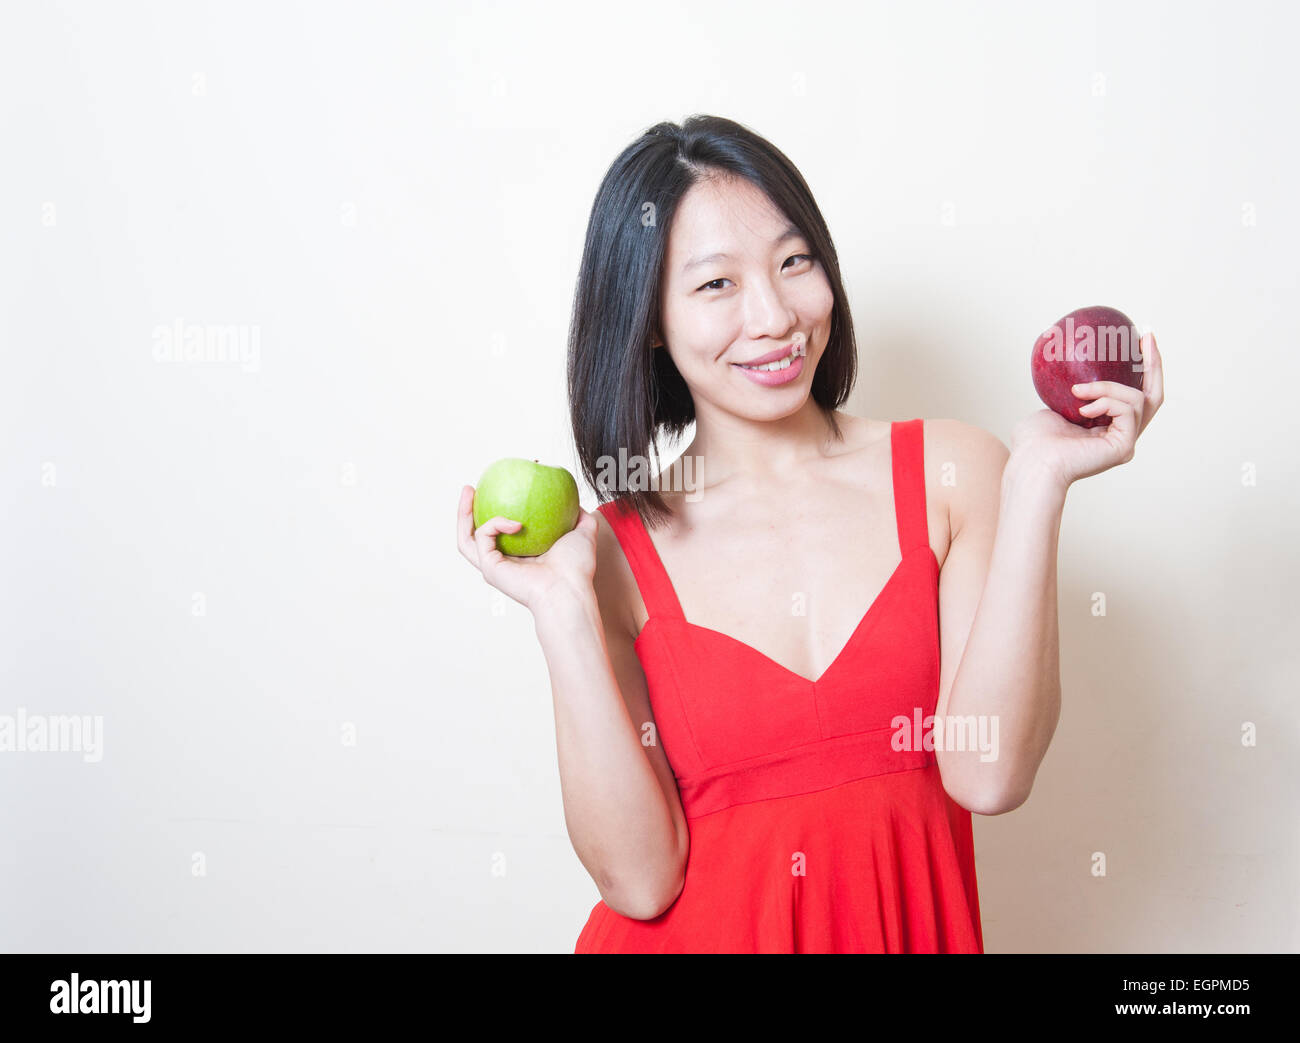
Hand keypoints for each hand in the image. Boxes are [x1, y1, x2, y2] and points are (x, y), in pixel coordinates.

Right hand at [456, 485, 598, 612]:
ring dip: (463, 514)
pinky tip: (514, 522)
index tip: (497, 489)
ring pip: (467, 538)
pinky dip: (494, 524)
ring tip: (469, 491)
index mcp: (520, 556)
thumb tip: (575, 502)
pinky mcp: (490, 568)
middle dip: (466, 512)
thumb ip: (579, 517)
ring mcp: (494, 566)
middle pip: (474, 536)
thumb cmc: (577, 569)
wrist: (569, 590)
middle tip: (471, 489)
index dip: (494, 512)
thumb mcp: (583, 534)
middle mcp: (503, 562)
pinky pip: (483, 537)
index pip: (499, 533)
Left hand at [1009, 331, 1164, 486]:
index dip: (1142, 369)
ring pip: (1137, 399)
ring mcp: (1126, 442)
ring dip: (1107, 387)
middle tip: (1146, 337)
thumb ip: (1069, 395)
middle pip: (1153, 396)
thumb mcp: (1052, 408)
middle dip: (1154, 365)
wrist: (1032, 464)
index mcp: (1106, 429)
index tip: (1140, 340)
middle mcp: (1122, 436)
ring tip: (1078, 392)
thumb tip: (1073, 377)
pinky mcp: (1124, 445)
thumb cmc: (1033, 443)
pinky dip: (1105, 401)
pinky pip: (1127, 409)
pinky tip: (1083, 410)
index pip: (1133, 397)